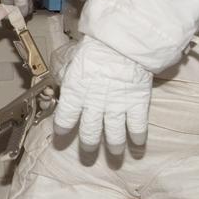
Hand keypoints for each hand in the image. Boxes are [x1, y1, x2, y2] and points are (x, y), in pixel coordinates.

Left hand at [53, 35, 150, 152]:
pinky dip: (137, 139)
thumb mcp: (74, 58)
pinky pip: (137, 127)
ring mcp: (117, 106)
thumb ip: (69, 74)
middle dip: (88, 146)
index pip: (65, 117)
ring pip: (114, 135)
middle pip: (90, 132)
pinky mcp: (137, 104)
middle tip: (88, 156)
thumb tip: (63, 81)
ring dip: (114, 147)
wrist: (124, 41)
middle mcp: (95, 104)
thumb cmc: (97, 45)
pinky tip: (138, 146)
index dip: (63, 129)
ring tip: (115, 156)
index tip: (61, 136)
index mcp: (76, 91)